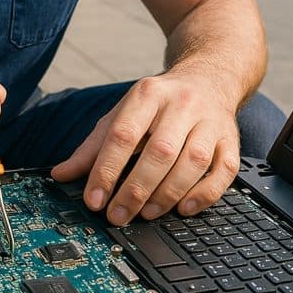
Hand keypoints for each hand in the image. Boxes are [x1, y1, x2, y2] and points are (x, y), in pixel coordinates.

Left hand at [50, 74, 239, 223]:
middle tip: (118, 215)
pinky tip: (184, 208)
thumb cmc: (160, 102)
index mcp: (148, 94)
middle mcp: (182, 104)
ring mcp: (211, 121)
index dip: (106, 170)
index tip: (94, 199)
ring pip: (193, 162)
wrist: (210, 77)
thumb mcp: (123, 112)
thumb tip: (61, 174)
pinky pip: (224, 171)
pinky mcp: (231, 140)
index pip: (123, 134)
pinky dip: (204, 194)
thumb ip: (94, 145)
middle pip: (160, 151)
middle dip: (135, 189)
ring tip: (147, 214)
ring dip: (167, 194)